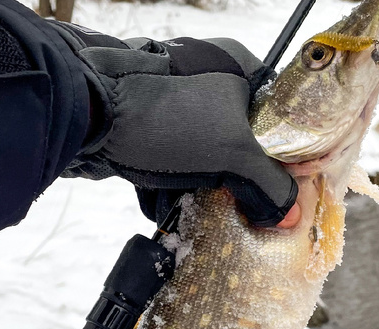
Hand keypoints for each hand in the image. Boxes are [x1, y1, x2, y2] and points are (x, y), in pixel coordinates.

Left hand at [51, 24, 296, 226]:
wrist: (88, 112)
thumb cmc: (170, 120)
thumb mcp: (233, 154)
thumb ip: (268, 185)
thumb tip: (290, 213)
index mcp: (237, 65)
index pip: (278, 112)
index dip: (285, 153)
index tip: (285, 187)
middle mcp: (207, 75)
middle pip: (243, 138)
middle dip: (240, 178)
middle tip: (243, 205)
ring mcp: (173, 99)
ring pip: (207, 153)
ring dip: (204, 187)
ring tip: (200, 208)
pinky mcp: (146, 122)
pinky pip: (173, 159)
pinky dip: (173, 185)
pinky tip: (167, 205)